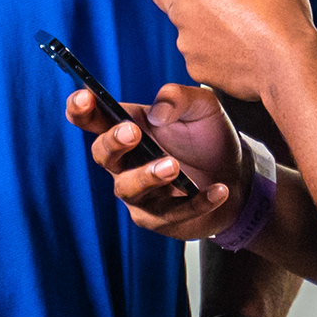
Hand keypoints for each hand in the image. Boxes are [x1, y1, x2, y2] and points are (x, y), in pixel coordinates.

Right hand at [68, 83, 254, 242]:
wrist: (236, 173)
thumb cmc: (208, 138)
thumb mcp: (201, 107)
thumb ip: (179, 98)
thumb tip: (157, 112)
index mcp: (128, 128)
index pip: (92, 118)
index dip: (80, 109)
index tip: (85, 97)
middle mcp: (125, 163)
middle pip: (102, 155)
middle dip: (113, 143)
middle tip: (132, 133)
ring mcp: (140, 194)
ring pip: (129, 188)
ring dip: (148, 176)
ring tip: (173, 166)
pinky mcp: (161, 219)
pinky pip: (173, 213)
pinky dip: (196, 202)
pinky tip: (218, 190)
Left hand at [152, 0, 316, 101]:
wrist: (288, 65)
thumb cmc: (281, 14)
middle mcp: (184, 9)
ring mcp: (188, 41)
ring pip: (181, 22)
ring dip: (195, 15)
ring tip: (228, 16)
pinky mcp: (197, 67)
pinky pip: (196, 51)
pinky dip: (209, 45)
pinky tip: (235, 44)